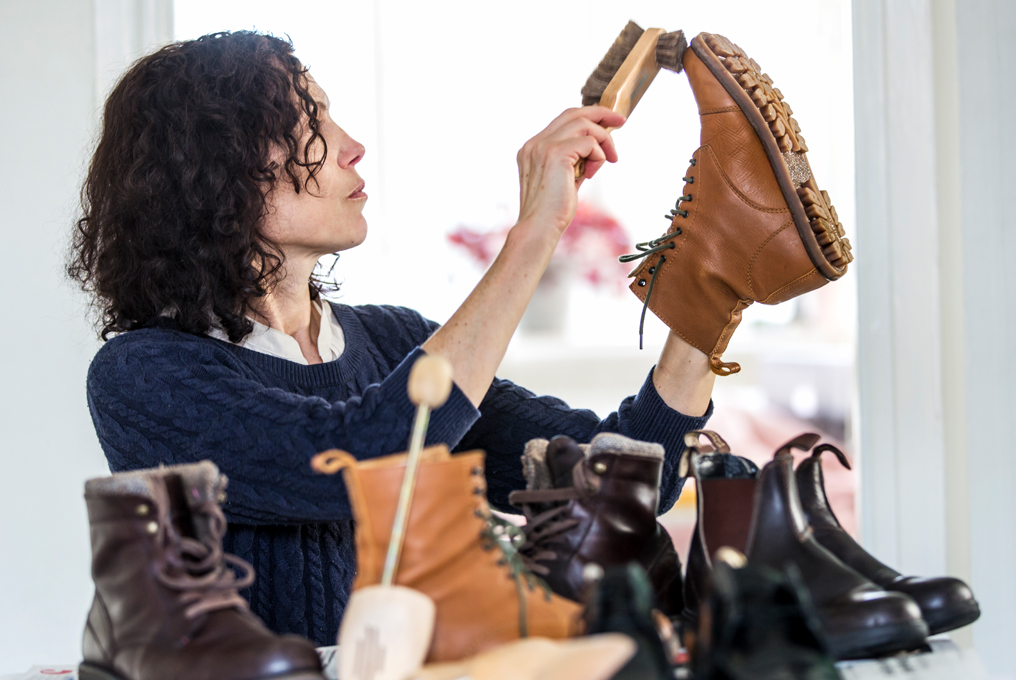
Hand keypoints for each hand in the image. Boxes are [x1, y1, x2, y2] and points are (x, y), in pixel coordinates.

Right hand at [515, 106, 624, 235]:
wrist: (539, 228)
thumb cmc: (552, 211)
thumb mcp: (564, 179)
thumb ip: (574, 161)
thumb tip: (596, 149)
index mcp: (534, 148)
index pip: (563, 120)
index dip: (588, 117)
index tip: (608, 123)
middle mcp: (535, 143)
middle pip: (573, 113)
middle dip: (601, 113)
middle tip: (620, 121)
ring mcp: (543, 146)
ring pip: (584, 124)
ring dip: (603, 140)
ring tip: (609, 160)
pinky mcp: (556, 154)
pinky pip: (589, 142)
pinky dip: (598, 156)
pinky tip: (591, 174)